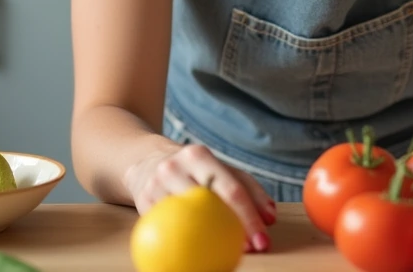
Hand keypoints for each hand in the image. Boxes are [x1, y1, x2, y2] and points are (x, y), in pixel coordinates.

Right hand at [124, 142, 276, 252]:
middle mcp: (174, 168)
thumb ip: (248, 188)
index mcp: (198, 156)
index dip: (249, 216)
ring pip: (184, 219)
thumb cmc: (194, 169)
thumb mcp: (220, 168)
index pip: (230, 188)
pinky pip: (165, 229)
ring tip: (225, 256)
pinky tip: (197, 256)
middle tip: (252, 250)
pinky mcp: (142, 204)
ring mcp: (155, 186)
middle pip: (208, 203)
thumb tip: (270, 217)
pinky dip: (183, 244)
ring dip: (207, 242)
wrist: (146, 161)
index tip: (263, 240)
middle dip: (234, 229)